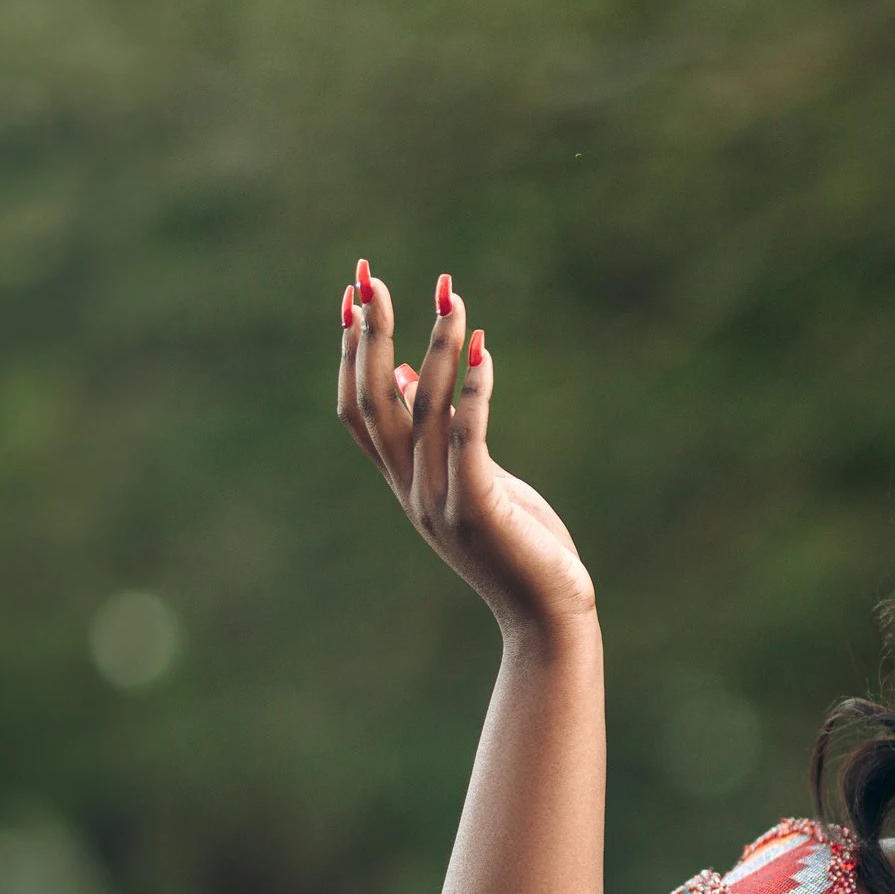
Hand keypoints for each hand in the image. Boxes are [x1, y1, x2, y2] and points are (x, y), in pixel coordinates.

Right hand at [335, 261, 595, 635]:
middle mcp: (412, 491)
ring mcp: (441, 502)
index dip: (348, 353)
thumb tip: (403, 372)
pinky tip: (484, 353)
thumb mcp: (468, 479)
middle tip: (371, 278)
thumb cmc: (516, 545)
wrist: (546, 616)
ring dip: (435, 350)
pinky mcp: (479, 509)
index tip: (350, 296)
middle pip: (374, 403)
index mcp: (404, 484)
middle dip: (370, 337)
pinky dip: (474, 393)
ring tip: (451, 301)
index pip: (356, 410)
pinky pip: (469, 439)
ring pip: (424, 412)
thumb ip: (436, 433)